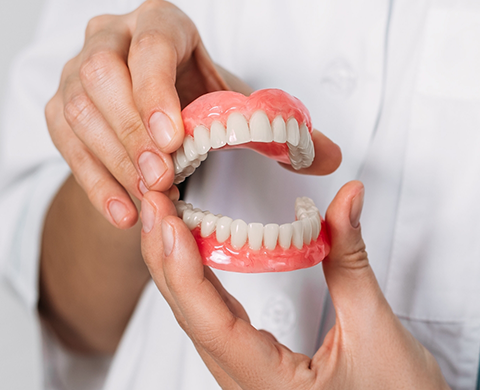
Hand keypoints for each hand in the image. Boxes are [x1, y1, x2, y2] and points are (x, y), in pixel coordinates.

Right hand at [45, 0, 228, 228]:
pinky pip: (66, 145)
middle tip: (161, 178)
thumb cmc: (196, 95)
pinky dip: (96, 184)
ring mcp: (75, 70)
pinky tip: (123, 212)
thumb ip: (227, 109)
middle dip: (133, 134)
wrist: (164, 107)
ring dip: (115, 163)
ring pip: (78, 112)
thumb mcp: (219, 95)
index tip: (172, 141)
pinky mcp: (59, 107)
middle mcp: (109, 36)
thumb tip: (248, 133)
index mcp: (158, 21)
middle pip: (102, 76)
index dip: (157, 94)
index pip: (150, 47)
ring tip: (148, 197)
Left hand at [140, 181, 449, 389]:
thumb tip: (347, 200)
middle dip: (165, 254)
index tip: (167, 220)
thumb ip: (351, 260)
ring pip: (194, 315)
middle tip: (155, 200)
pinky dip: (196, 279)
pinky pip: (211, 317)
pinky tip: (192, 251)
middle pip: (189, 314)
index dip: (183, 268)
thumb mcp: (375, 329)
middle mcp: (244, 382)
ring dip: (176, 263)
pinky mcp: (251, 362)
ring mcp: (243, 373)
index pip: (211, 322)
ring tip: (166, 215)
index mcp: (268, 385)